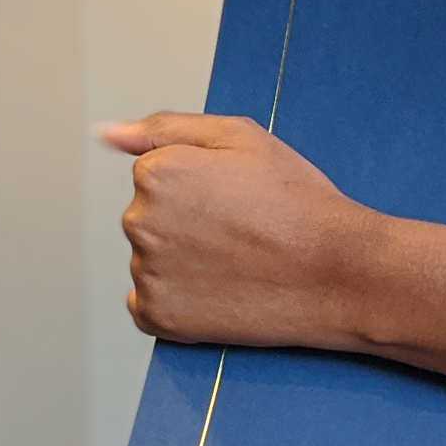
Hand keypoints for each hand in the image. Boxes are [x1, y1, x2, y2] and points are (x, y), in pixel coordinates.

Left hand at [100, 113, 375, 348]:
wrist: (338, 273)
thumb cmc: (297, 201)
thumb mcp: (240, 137)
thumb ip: (164, 128)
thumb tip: (106, 133)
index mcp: (154, 172)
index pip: (157, 177)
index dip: (202, 188)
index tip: (237, 200)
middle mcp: (139, 221)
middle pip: (151, 219)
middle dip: (187, 225)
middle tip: (242, 232)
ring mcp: (146, 272)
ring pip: (152, 262)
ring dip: (182, 263)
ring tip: (237, 263)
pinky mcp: (157, 317)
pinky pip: (150, 305)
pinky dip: (179, 301)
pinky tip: (219, 292)